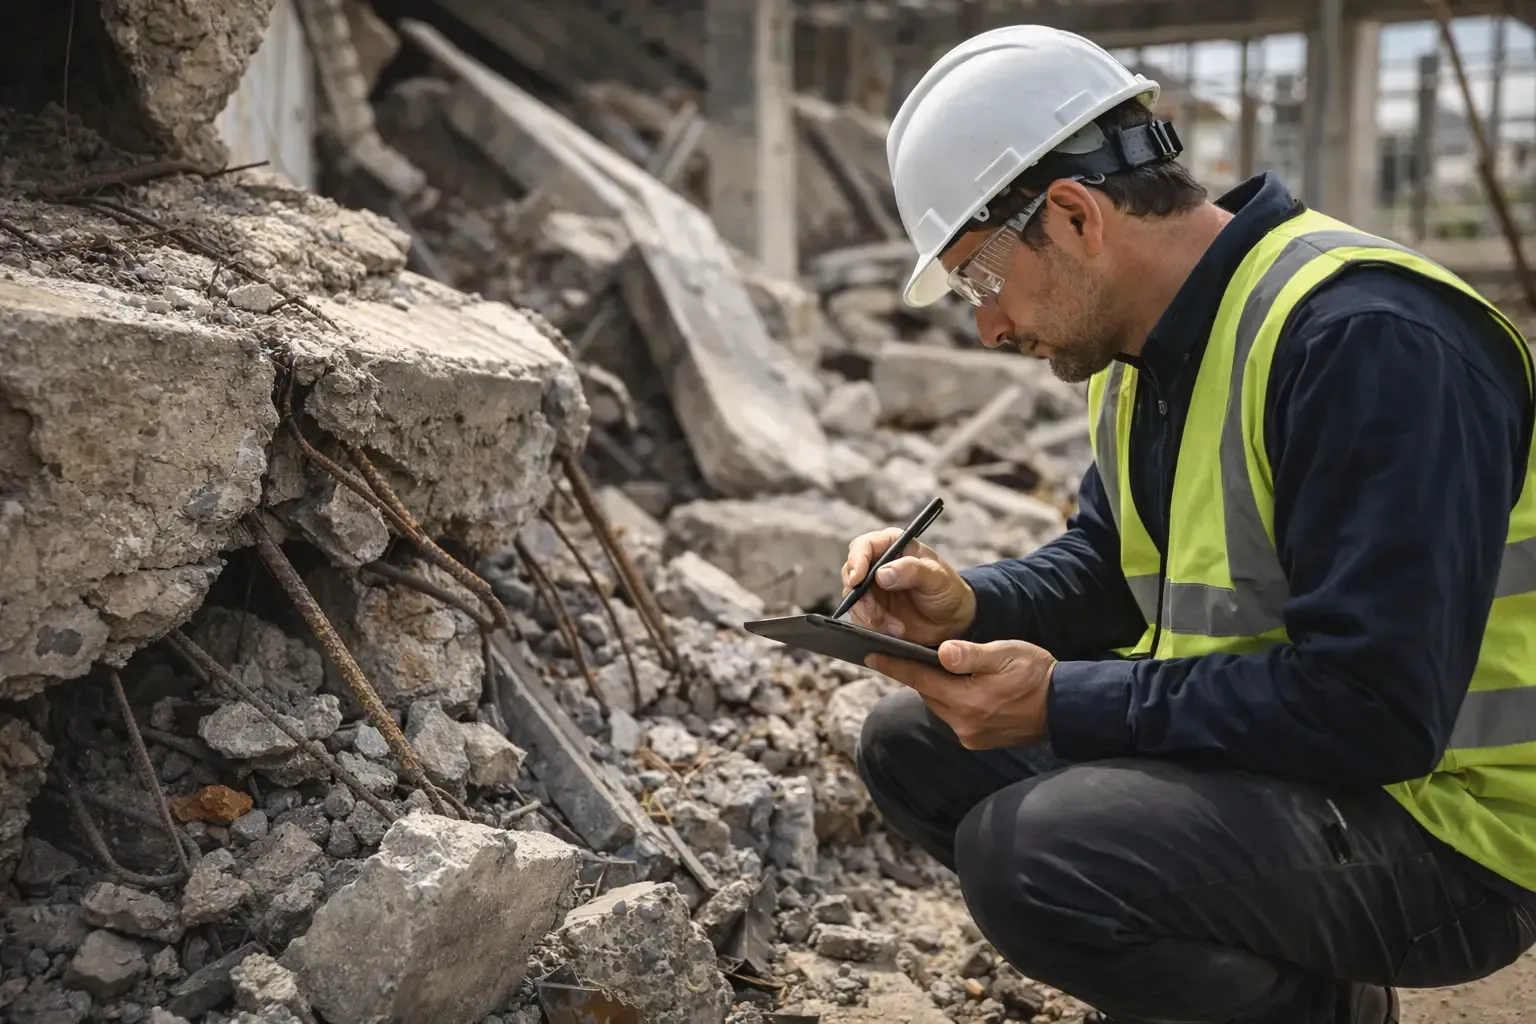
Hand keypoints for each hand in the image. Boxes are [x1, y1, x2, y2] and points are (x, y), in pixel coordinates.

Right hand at [841, 528, 976, 645]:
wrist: (952, 621)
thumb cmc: (947, 590)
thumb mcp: (937, 577)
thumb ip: (912, 571)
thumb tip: (882, 573)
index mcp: (892, 546)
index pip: (863, 546)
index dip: (856, 561)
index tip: (857, 580)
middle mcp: (877, 565)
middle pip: (851, 575)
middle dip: (860, 597)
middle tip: (876, 614)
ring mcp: (872, 590)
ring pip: (853, 601)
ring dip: (871, 616)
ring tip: (897, 628)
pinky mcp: (871, 611)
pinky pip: (860, 619)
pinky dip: (875, 627)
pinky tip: (896, 631)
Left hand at [866, 639, 1055, 748]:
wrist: (1065, 707)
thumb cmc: (1037, 674)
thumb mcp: (1005, 655)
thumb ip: (971, 655)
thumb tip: (941, 652)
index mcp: (968, 701)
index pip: (920, 680)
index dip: (894, 666)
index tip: (870, 655)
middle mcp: (964, 724)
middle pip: (928, 694)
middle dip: (917, 674)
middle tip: (902, 653)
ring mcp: (971, 736)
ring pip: (940, 706)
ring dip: (936, 688)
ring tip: (936, 667)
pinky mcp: (979, 741)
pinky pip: (954, 716)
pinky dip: (951, 700)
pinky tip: (960, 686)